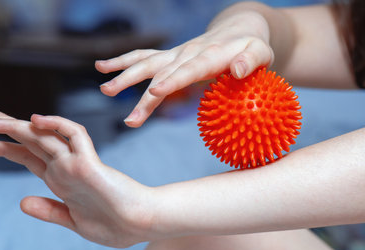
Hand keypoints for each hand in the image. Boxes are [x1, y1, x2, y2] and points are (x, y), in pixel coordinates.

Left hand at [0, 104, 156, 247]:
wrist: (141, 225)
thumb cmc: (115, 225)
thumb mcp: (74, 221)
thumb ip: (50, 210)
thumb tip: (21, 202)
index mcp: (60, 180)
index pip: (28, 157)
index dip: (4, 148)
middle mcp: (65, 168)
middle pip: (30, 141)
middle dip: (4, 127)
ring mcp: (76, 164)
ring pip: (44, 136)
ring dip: (15, 125)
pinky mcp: (90, 163)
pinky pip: (73, 135)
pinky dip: (57, 124)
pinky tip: (36, 120)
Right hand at [96, 10, 272, 127]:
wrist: (239, 31)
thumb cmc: (254, 48)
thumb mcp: (262, 53)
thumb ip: (252, 61)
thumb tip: (240, 70)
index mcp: (210, 54)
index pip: (189, 69)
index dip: (172, 80)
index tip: (155, 91)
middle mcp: (187, 52)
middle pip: (159, 68)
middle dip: (137, 86)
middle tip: (119, 104)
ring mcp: (176, 53)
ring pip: (145, 63)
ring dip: (124, 76)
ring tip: (104, 89)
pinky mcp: (170, 57)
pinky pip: (143, 58)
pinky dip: (123, 62)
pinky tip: (103, 68)